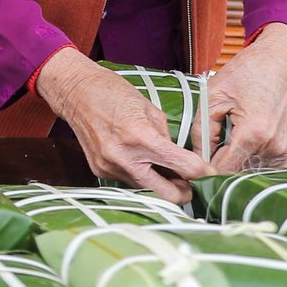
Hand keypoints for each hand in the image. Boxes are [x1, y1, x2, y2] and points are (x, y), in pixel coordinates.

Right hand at [37, 49, 213, 203]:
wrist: (74, 91)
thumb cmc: (112, 92)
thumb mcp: (149, 109)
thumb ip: (166, 138)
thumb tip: (180, 160)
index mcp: (141, 137)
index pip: (185, 167)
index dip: (204, 173)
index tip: (211, 174)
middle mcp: (125, 157)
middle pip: (170, 194)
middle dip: (186, 190)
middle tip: (190, 181)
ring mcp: (110, 167)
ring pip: (149, 189)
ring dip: (160, 182)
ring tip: (160, 164)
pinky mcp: (100, 171)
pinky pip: (129, 180)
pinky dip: (139, 173)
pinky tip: (136, 157)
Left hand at [205, 24, 286, 174]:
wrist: (276, 63)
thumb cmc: (245, 74)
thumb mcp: (212, 97)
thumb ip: (202, 130)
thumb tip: (197, 156)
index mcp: (253, 133)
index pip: (225, 170)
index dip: (207, 171)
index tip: (195, 167)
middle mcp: (272, 145)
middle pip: (238, 172)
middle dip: (220, 166)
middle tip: (209, 150)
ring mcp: (284, 150)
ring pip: (250, 171)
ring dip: (237, 164)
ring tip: (229, 141)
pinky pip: (265, 168)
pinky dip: (252, 161)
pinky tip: (243, 147)